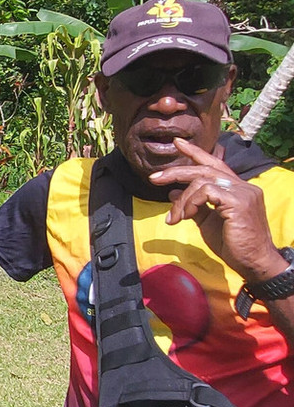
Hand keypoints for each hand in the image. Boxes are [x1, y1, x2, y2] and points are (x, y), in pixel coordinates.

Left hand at [149, 138, 287, 282]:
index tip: (178, 144)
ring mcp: (243, 192)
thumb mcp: (208, 222)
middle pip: (204, 169)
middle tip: (154, 178)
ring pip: (202, 181)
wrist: (253, 262)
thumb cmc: (233, 244)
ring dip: (182, 200)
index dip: (196, 153)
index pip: (214, 164)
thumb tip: (173, 193)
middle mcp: (243, 186)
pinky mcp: (238, 202)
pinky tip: (186, 216)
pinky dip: (191, 202)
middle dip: (176, 172)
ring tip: (175, 217)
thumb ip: (193, 205)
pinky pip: (206, 192)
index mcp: (236, 188)